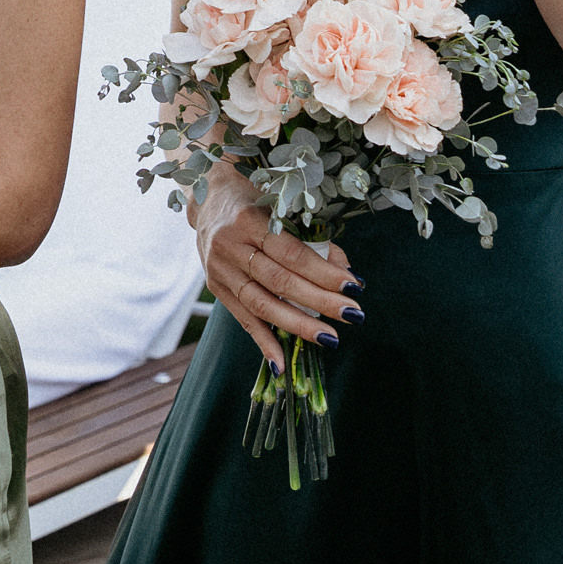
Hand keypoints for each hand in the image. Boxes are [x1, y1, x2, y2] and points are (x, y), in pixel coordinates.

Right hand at [192, 176, 358, 369]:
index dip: (323, 272)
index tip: (354, 286)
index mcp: (248, 220)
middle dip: (320, 301)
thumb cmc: (254, 199)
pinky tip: (281, 364)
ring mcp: (220, 270)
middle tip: (352, 315)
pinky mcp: (216, 288)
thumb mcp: (281, 209)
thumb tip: (347, 273)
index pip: (291, 253)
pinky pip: (243, 319)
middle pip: (279, 282)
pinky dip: (263, 342)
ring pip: (261, 305)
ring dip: (298, 325)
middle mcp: (230, 246)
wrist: (208, 199)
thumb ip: (313, 239)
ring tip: (329, 338)